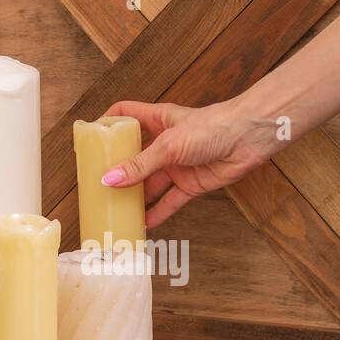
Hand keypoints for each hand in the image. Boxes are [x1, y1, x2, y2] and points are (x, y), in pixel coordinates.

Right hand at [99, 100, 281, 227]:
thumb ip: (140, 164)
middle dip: (117, 170)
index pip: (125, 115)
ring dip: (135, 197)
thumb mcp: (169, 145)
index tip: (90, 139)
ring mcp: (177, 164)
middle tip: (97, 185)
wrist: (249, 139)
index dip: (107, 124)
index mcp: (157, 120)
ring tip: (115, 211)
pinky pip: (169, 201)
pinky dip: (157, 213)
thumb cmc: (213, 127)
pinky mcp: (191, 184)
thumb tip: (110, 180)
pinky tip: (143, 225)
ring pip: (150, 183)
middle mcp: (165, 142)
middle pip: (133, 156)